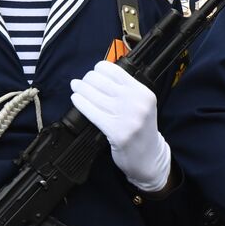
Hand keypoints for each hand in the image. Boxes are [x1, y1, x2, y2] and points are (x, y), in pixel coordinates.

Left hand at [71, 61, 171, 191]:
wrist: (148, 157)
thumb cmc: (141, 130)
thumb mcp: (142, 105)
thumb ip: (126, 91)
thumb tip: (99, 75)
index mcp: (144, 93)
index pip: (116, 71)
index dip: (100, 68)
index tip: (94, 72)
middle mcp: (137, 103)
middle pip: (102, 81)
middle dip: (87, 79)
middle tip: (81, 82)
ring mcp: (127, 118)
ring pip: (94, 95)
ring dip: (80, 89)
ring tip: (76, 87)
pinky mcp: (115, 131)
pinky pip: (91, 111)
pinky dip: (80, 102)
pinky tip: (76, 99)